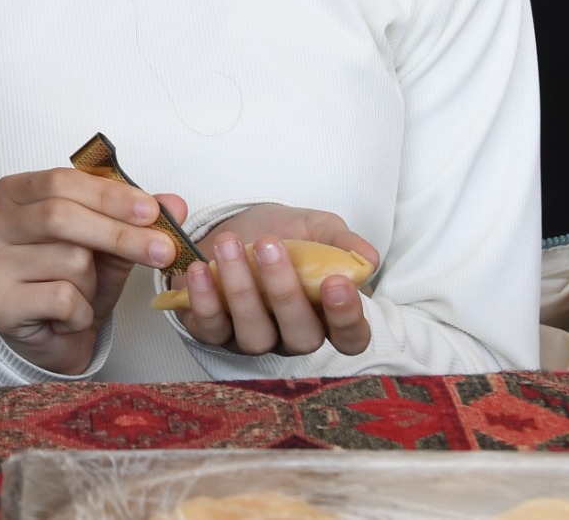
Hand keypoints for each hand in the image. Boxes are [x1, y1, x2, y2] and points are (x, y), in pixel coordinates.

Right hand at [0, 167, 188, 374]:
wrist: (51, 338)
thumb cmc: (71, 281)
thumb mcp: (107, 244)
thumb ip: (136, 220)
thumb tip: (174, 204)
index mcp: (15, 194)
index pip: (62, 181)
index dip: (110, 196)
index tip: (152, 212)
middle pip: (61, 216)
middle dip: (119, 234)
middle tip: (163, 251)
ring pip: (69, 260)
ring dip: (93, 283)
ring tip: (82, 293)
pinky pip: (63, 299)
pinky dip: (81, 312)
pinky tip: (69, 317)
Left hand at [170, 203, 378, 357]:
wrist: (232, 229)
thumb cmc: (281, 235)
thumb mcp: (315, 228)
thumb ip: (341, 241)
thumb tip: (367, 259)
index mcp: (326, 316)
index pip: (351, 336)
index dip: (347, 318)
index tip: (336, 284)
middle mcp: (292, 336)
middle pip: (301, 337)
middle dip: (285, 291)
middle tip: (269, 246)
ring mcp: (253, 340)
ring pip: (254, 335)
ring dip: (241, 289)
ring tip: (229, 245)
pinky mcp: (214, 333)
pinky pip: (210, 330)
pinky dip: (204, 300)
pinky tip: (200, 270)